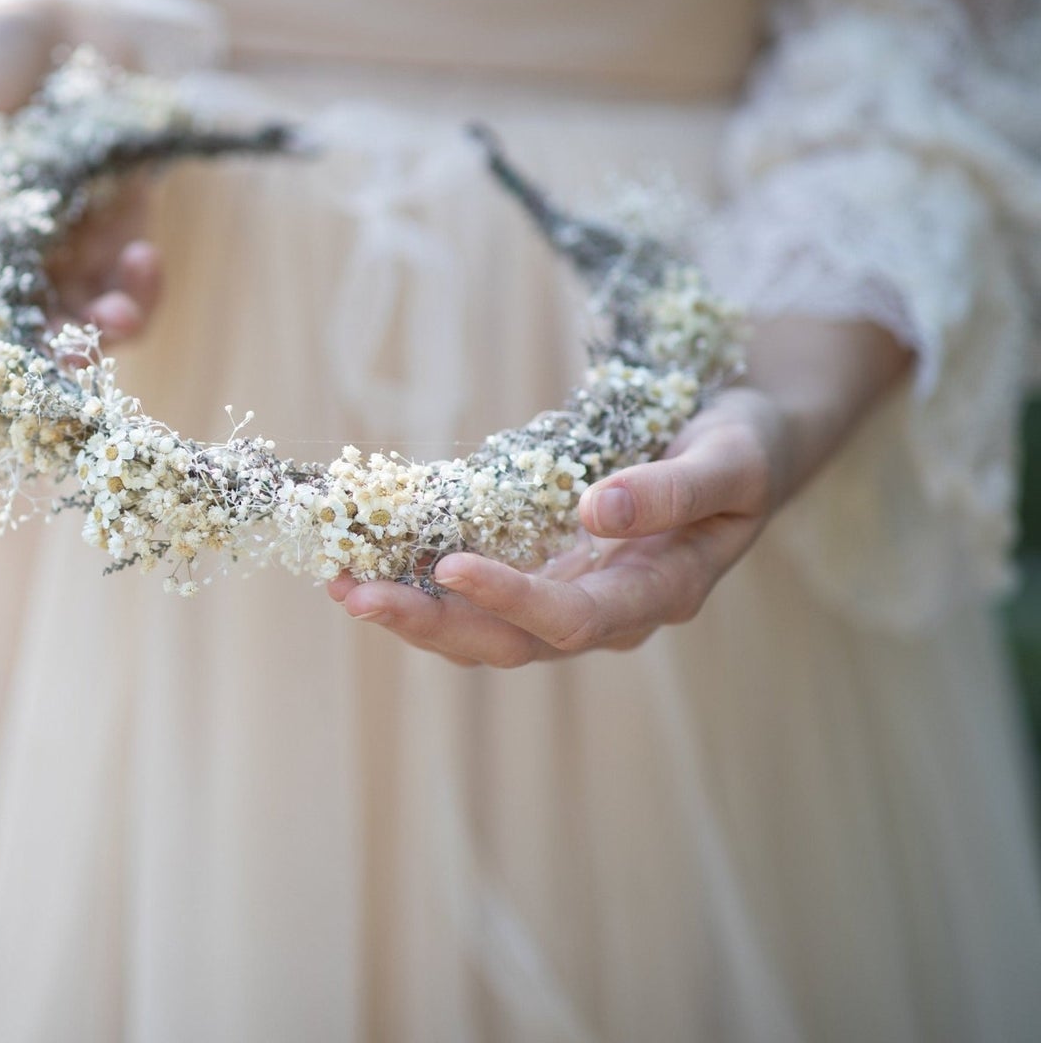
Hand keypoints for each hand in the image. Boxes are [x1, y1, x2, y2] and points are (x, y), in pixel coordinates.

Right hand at [0, 0, 162, 344]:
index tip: (10, 358)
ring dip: (110, 329)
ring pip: (92, 317)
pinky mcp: (126, 226)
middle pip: (37, 330)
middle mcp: (16, 256)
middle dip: (60, 352)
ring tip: (119, 316)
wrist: (52, 19)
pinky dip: (143, 285)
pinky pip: (136, 279)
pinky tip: (144, 260)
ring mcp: (73, 246)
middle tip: (77, 351)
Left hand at [327, 387, 786, 666]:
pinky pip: (478, 599)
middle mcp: (608, 613)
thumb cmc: (747, 447)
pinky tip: (369, 563)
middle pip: (509, 644)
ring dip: (412, 615)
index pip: (572, 619)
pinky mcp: (546, 577)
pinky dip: (423, 587)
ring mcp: (573, 600)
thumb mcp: (730, 458)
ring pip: (483, 634)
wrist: (752, 449)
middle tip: (353, 592)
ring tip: (340, 584)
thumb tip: (599, 510)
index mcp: (659, 593)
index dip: (510, 600)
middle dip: (429, 623)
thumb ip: (675, 489)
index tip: (449, 566)